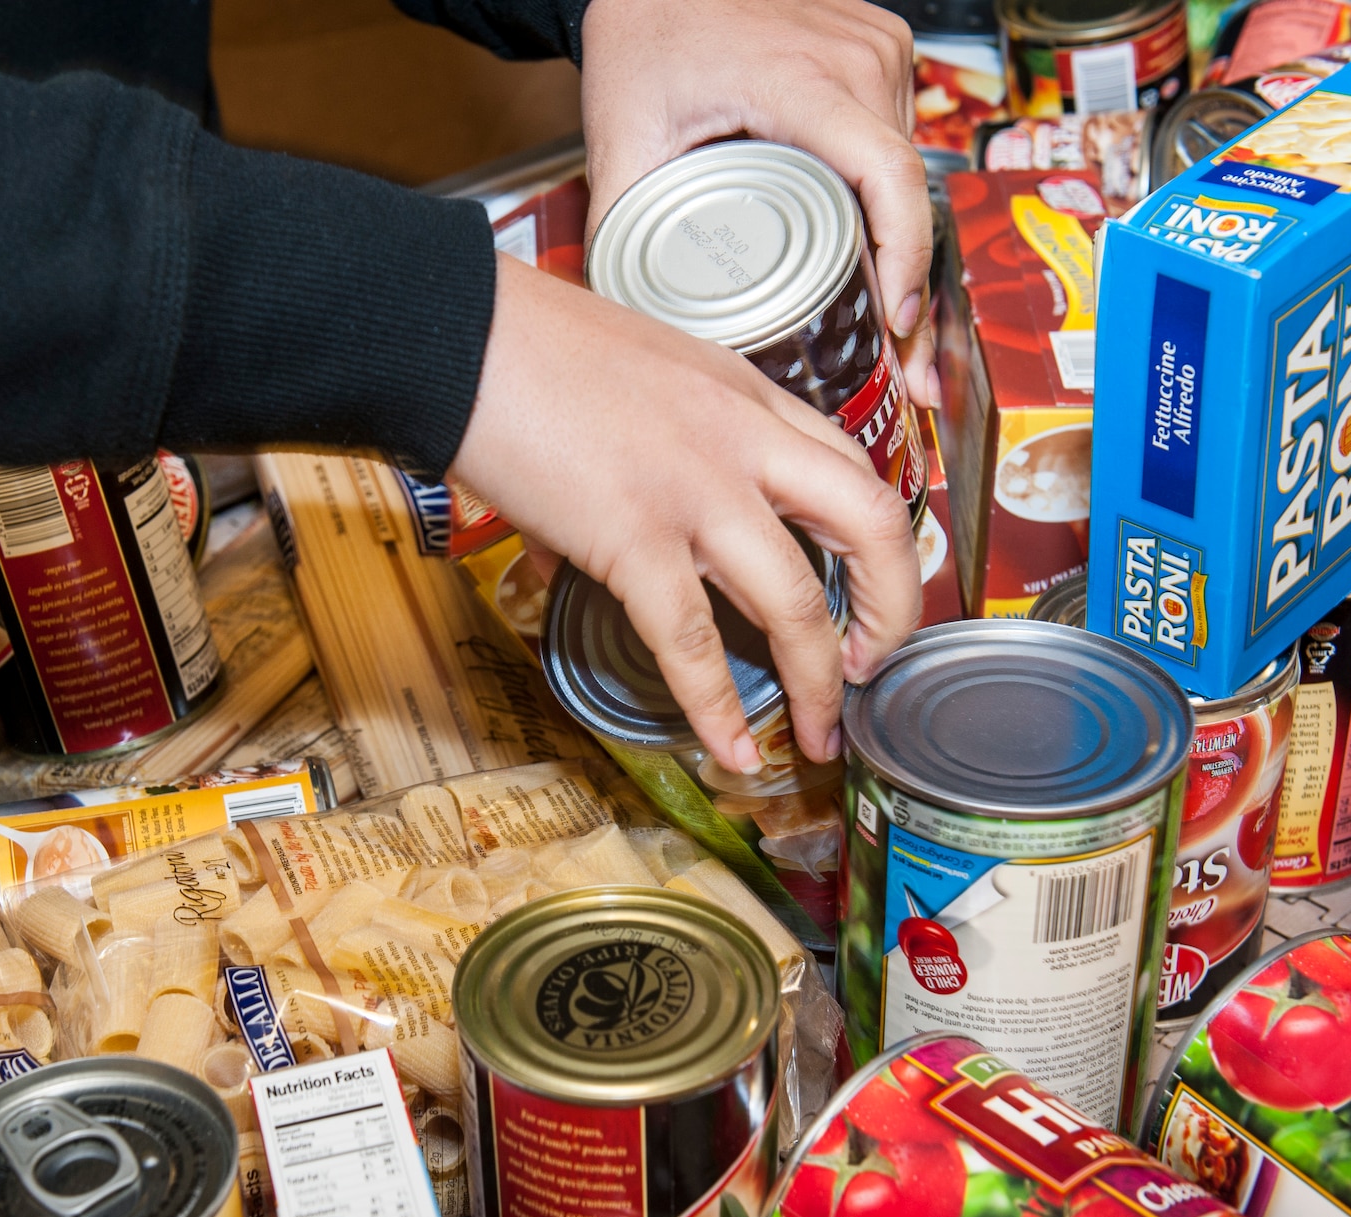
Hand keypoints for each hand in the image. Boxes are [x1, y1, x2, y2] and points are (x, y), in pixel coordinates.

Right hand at [451, 254, 921, 771]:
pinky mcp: (634, 539)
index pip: (854, 468)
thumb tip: (614, 527)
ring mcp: (696, 492)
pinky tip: (733, 750)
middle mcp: (743, 441)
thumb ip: (660, 444)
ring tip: (819, 735)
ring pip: (798, 603)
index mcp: (747, 396)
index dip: (881, 542)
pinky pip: (694, 644)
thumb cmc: (526, 343)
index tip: (873, 590)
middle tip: (874, 668)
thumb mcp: (639, 374)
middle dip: (892, 611)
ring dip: (816, 684)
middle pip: (869, 526)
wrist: (458, 331)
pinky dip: (719, 711)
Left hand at [578, 0, 936, 406]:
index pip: (887, 176)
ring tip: (894, 320)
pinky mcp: (881, 48)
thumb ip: (620, 223)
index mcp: (802, 79)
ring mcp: (878, 47)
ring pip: (903, 165)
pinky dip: (887, 194)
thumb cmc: (643, 34)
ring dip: (901, 240)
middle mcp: (858, 58)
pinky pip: (895, 134)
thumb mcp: (622, 134)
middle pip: (904, 188)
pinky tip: (879, 251)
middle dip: (908, 281)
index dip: (903, 255)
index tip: (898, 318)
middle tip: (904, 362)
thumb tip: (619, 313)